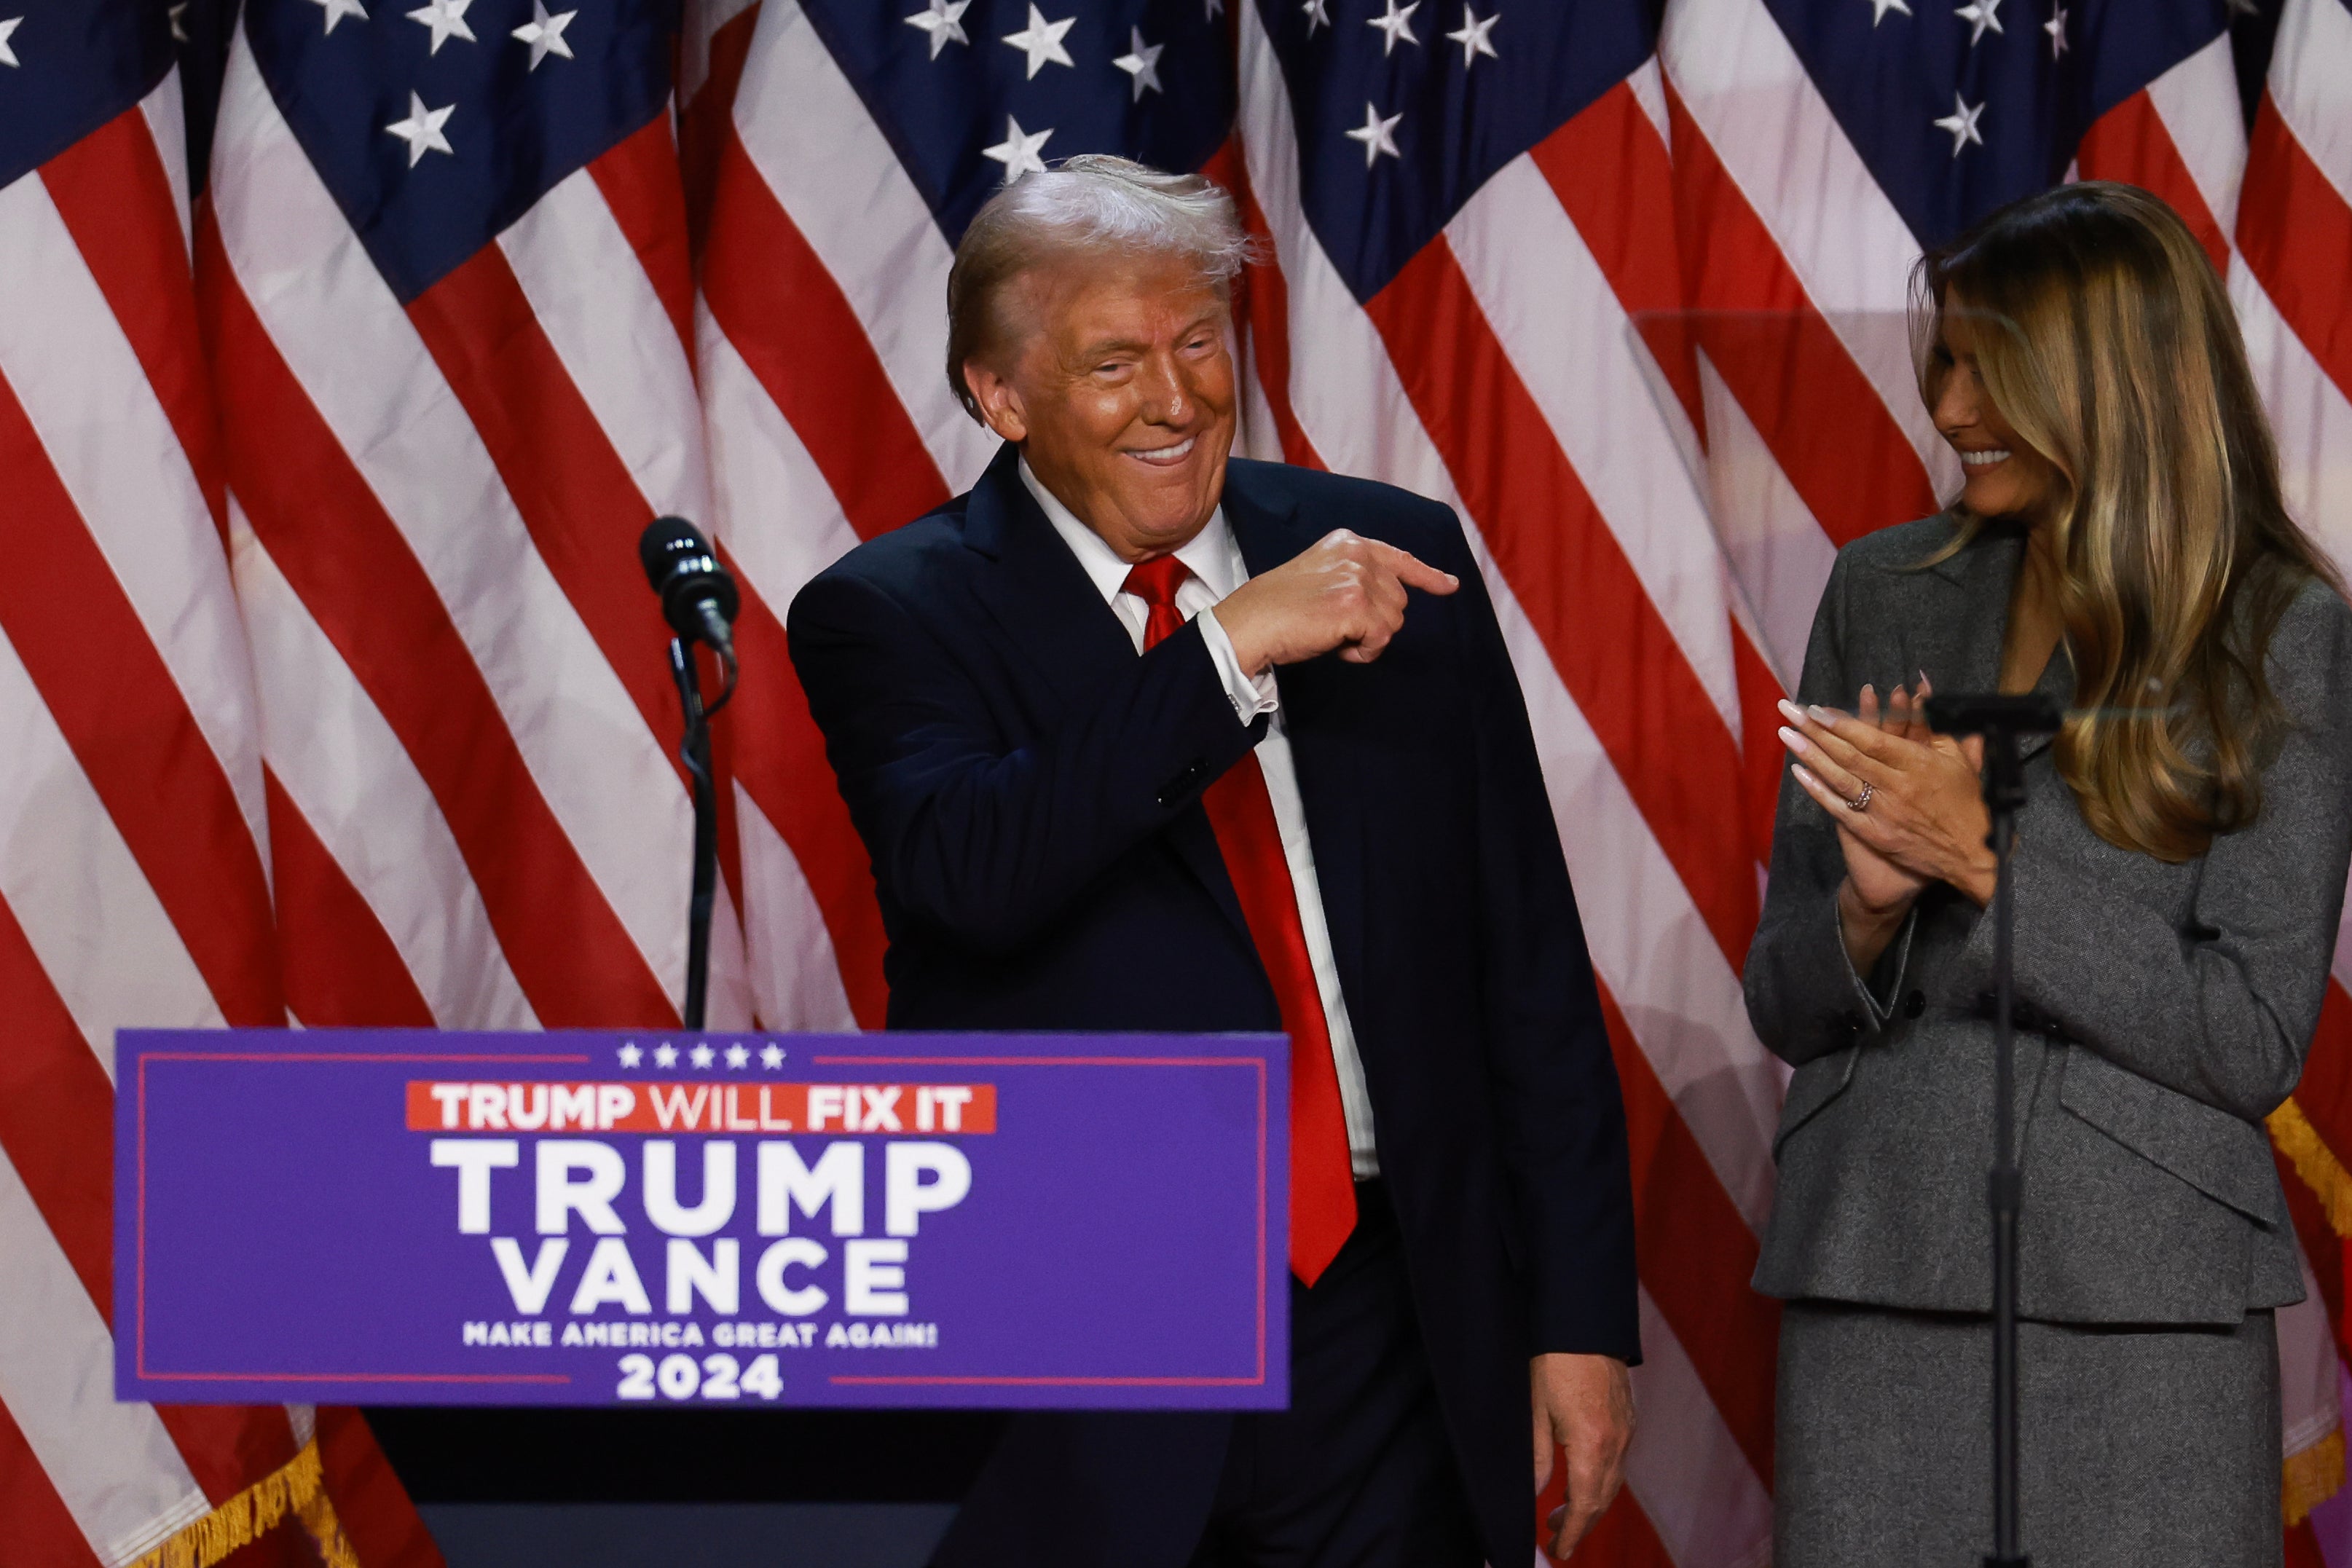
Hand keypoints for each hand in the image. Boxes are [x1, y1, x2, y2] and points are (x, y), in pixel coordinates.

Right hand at [1214, 529, 1458, 672]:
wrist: (1251, 622)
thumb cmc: (1279, 607)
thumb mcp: (1321, 573)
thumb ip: (1354, 575)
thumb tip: (1388, 600)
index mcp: (1349, 542)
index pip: (1400, 558)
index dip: (1428, 576)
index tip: (1450, 585)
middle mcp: (1358, 554)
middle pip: (1398, 599)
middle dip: (1376, 621)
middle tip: (1338, 627)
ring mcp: (1359, 578)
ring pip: (1394, 621)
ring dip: (1370, 638)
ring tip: (1334, 635)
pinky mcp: (1357, 605)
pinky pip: (1382, 639)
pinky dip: (1364, 651)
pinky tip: (1338, 647)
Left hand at [1532, 1352, 1632, 1559]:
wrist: (1584, 1323)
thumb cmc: (1554, 1362)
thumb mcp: (1535, 1411)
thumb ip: (1537, 1458)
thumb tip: (1535, 1494)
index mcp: (1592, 1444)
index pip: (1586, 1505)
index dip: (1572, 1533)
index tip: (1558, 1551)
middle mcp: (1617, 1443)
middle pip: (1603, 1499)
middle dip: (1581, 1523)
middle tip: (1555, 1537)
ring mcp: (1627, 1430)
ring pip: (1612, 1483)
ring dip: (1591, 1503)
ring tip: (1562, 1513)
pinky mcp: (1628, 1419)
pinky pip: (1618, 1462)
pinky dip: (1600, 1480)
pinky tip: (1581, 1480)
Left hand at [1777, 675, 1996, 907]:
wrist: (1972, 855)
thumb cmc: (1968, 803)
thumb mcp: (1959, 760)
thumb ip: (1936, 727)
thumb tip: (1921, 690)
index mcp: (1918, 764)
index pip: (1872, 739)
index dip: (1842, 723)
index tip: (1817, 708)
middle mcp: (1897, 785)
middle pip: (1848, 754)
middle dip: (1815, 730)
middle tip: (1789, 710)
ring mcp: (1883, 811)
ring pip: (1840, 778)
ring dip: (1810, 754)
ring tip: (1785, 734)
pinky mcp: (1874, 833)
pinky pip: (1840, 809)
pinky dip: (1818, 790)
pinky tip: (1799, 772)